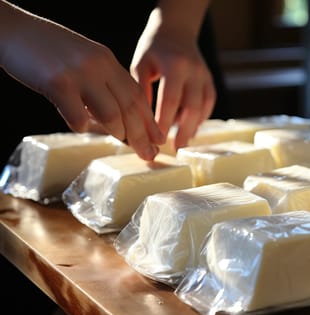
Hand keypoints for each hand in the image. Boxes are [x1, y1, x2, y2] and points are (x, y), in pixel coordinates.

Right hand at [0, 2, 163, 159]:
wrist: (13, 30)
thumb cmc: (47, 51)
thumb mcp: (85, 61)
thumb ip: (102, 84)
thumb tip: (116, 121)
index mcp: (108, 61)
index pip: (137, 95)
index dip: (150, 120)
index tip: (160, 139)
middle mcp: (99, 66)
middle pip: (131, 108)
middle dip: (143, 135)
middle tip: (150, 155)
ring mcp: (80, 74)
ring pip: (112, 114)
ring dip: (117, 132)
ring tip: (118, 139)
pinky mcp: (57, 83)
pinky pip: (78, 116)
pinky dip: (82, 127)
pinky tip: (82, 128)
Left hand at [130, 5, 215, 150]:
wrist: (176, 30)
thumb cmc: (153, 49)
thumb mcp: (141, 65)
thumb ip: (141, 91)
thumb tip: (141, 121)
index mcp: (174, 66)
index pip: (170, 100)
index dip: (165, 122)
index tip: (158, 139)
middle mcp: (194, 71)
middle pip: (192, 107)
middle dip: (184, 130)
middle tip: (175, 148)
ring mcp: (205, 75)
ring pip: (204, 107)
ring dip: (194, 127)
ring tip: (183, 142)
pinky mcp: (209, 80)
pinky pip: (209, 103)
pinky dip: (201, 117)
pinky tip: (191, 128)